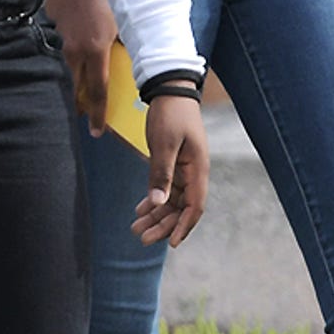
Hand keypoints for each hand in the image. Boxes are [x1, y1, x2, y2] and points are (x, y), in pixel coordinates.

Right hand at [44, 0, 114, 124]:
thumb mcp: (122, 16)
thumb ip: (121, 40)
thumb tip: (125, 56)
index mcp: (96, 49)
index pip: (97, 92)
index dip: (98, 114)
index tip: (97, 131)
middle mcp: (75, 48)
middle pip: (77, 86)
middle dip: (83, 102)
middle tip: (87, 114)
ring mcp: (61, 36)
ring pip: (69, 64)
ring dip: (77, 74)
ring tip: (83, 78)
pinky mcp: (52, 22)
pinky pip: (62, 40)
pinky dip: (70, 43)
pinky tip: (79, 26)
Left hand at [133, 93, 209, 246]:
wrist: (170, 90)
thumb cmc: (170, 114)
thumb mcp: (163, 143)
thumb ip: (161, 173)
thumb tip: (158, 203)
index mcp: (198, 169)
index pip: (195, 206)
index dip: (184, 226)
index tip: (170, 243)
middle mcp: (193, 173)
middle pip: (182, 208)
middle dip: (164, 225)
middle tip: (142, 239)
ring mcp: (184, 169)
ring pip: (172, 201)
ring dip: (156, 215)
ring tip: (136, 229)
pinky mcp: (173, 164)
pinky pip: (165, 189)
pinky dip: (153, 200)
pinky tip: (139, 211)